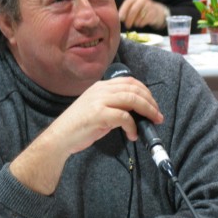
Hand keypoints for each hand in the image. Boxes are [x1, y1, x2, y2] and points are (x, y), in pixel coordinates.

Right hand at [48, 76, 163, 155]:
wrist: (60, 137)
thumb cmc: (79, 126)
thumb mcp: (97, 108)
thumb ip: (113, 104)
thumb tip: (135, 111)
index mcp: (101, 86)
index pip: (129, 81)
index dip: (145, 91)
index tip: (153, 104)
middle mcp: (100, 90)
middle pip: (134, 89)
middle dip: (150, 102)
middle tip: (157, 115)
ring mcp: (99, 101)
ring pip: (132, 99)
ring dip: (147, 111)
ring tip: (152, 122)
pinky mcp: (98, 114)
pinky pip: (124, 116)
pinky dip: (133, 126)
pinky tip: (132, 135)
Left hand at [119, 0, 166, 29]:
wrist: (156, 11)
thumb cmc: (141, 9)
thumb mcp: (133, 6)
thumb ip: (126, 9)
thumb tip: (119, 18)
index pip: (127, 3)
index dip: (123, 11)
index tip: (121, 19)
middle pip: (133, 10)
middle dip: (129, 19)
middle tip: (127, 25)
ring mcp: (149, 5)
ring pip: (139, 17)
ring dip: (135, 22)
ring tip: (135, 23)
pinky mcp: (153, 13)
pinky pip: (144, 21)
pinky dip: (140, 24)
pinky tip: (140, 23)